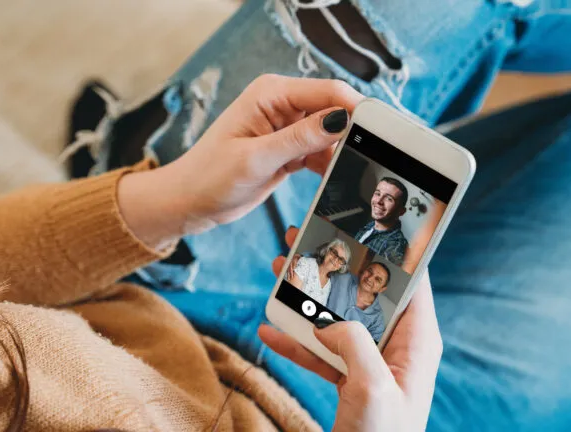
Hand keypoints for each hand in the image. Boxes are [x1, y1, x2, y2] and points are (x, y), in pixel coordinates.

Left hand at [118, 75, 362, 248]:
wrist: (189, 202)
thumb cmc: (210, 176)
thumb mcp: (256, 159)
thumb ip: (299, 139)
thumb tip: (340, 119)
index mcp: (271, 93)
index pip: (327, 91)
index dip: (356, 109)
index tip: (382, 132)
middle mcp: (281, 104)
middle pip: (333, 110)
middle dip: (351, 132)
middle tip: (371, 158)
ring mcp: (285, 128)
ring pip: (330, 134)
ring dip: (341, 152)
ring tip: (352, 174)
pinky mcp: (287, 149)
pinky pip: (319, 151)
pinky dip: (328, 164)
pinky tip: (335, 180)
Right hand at [259, 228, 442, 431]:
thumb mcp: (373, 387)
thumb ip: (354, 343)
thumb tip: (329, 322)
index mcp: (416, 342)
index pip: (409, 282)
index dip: (389, 251)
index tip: (362, 223)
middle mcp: (395, 348)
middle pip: (362, 294)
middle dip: (332, 267)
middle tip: (304, 238)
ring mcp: (370, 363)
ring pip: (336, 318)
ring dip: (305, 298)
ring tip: (279, 271)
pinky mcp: (348, 380)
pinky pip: (319, 352)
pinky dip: (294, 341)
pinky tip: (269, 330)